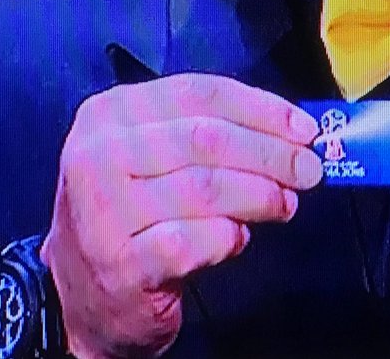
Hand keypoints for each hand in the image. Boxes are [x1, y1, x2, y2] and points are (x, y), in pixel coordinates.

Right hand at [40, 74, 321, 358]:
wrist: (80, 295)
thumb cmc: (133, 215)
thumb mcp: (154, 157)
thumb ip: (212, 134)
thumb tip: (293, 131)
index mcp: (111, 113)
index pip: (200, 93)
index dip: (262, 108)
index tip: (305, 128)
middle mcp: (98, 155)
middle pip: (206, 138)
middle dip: (270, 153)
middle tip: (309, 170)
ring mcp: (104, 211)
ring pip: (205, 187)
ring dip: (260, 195)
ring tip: (284, 204)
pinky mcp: (121, 264)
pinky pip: (196, 240)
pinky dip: (229, 237)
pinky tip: (238, 238)